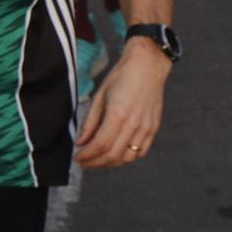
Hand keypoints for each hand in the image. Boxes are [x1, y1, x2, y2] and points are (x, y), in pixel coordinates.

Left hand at [75, 43, 168, 167]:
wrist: (147, 67)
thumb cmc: (120, 78)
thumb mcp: (99, 96)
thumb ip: (90, 122)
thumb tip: (81, 142)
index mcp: (118, 114)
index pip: (100, 145)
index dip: (87, 155)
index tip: (77, 158)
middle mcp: (134, 124)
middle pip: (113, 154)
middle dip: (96, 162)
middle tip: (84, 163)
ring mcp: (146, 128)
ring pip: (128, 157)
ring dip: (111, 163)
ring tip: (97, 161)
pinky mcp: (153, 128)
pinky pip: (141, 151)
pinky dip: (127, 158)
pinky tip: (115, 155)